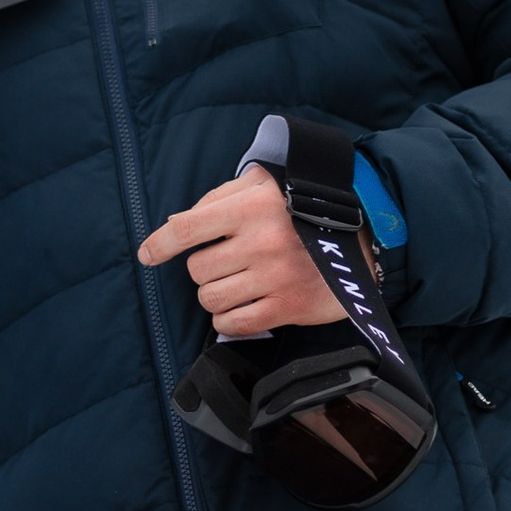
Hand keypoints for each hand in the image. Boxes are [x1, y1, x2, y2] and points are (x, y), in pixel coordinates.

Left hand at [138, 164, 348, 341]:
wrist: (363, 239)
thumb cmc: (302, 208)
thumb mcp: (263, 185)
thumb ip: (218, 198)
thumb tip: (176, 225)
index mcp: (251, 207)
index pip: (187, 228)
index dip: (160, 244)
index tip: (147, 254)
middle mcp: (262, 242)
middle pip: (197, 270)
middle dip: (205, 268)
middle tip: (228, 261)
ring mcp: (275, 278)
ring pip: (210, 300)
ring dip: (216, 295)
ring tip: (237, 283)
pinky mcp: (287, 308)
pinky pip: (232, 326)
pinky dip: (228, 320)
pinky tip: (242, 306)